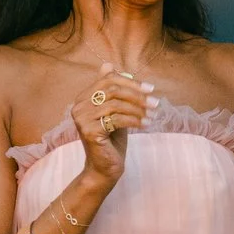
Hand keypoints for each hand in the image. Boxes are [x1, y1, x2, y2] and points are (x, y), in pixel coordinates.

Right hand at [71, 63, 156, 184]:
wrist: (104, 168)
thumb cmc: (111, 140)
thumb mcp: (115, 111)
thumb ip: (114, 91)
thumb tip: (108, 64)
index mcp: (83, 98)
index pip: (108, 79)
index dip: (131, 82)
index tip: (151, 89)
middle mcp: (78, 106)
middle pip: (112, 89)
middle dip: (137, 95)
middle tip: (155, 103)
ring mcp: (82, 118)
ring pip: (116, 104)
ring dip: (139, 109)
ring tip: (153, 116)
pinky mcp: (89, 131)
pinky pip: (117, 119)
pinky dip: (135, 120)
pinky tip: (146, 124)